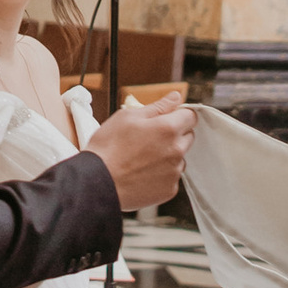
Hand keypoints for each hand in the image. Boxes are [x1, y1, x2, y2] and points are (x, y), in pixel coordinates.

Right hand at [88, 93, 194, 209]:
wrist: (97, 182)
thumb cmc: (108, 148)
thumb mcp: (128, 117)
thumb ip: (158, 106)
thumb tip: (175, 97)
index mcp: (168, 129)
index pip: (190, 116)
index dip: (178, 115)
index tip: (166, 119)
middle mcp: (176, 150)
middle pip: (187, 137)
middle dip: (174, 135)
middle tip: (149, 138)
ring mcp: (174, 172)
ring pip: (179, 158)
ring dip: (168, 155)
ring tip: (142, 158)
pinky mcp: (169, 190)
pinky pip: (171, 177)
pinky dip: (161, 174)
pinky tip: (142, 173)